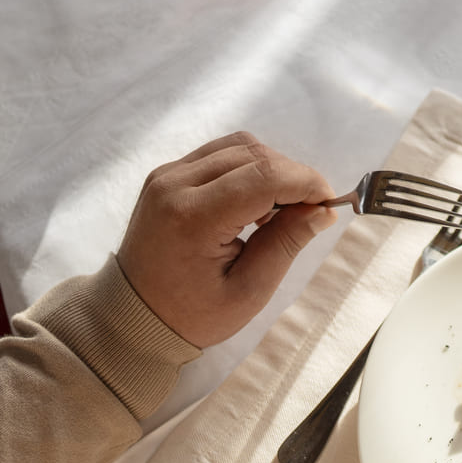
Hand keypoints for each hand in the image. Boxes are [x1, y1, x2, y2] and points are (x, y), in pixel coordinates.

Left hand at [116, 132, 337, 347]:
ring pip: (238, 147)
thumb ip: (286, 244)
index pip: (264, 176)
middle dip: (293, 176)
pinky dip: (249, 170)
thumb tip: (323, 210)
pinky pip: (220, 154)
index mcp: (193, 218)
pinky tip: (254, 205)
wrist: (132, 315)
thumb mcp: (248, 291)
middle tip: (310, 212)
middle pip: (253, 154)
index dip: (306, 183)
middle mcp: (175, 185)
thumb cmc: (191, 314)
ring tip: (279, 212)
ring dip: (272, 170)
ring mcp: (167, 175)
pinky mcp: (167, 174)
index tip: (329, 203)